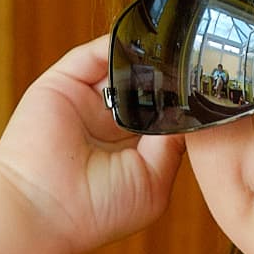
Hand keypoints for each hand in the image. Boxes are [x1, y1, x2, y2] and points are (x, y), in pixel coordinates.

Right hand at [0, 34, 186, 253]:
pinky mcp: (63, 84)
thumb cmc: (97, 210)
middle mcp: (108, 124)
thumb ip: (173, 144)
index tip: (210, 89)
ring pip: (122, 68)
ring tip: (175, 49)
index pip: (163, 115)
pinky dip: (118, 45)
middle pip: (146, 87)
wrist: (43, 209)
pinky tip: (143, 44)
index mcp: (130, 150)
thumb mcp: (153, 181)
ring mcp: (86, 102)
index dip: (184, 102)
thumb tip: (191, 111)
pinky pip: (94, 55)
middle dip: (170, 77)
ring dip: (147, 59)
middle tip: (197, 62)